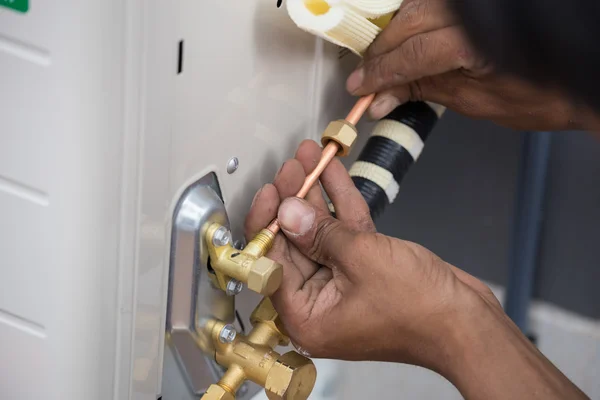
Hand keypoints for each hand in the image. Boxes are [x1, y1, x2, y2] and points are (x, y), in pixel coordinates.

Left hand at [245, 140, 588, 398]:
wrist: (468, 322)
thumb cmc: (417, 305)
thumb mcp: (361, 259)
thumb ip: (319, 233)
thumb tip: (286, 211)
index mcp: (304, 315)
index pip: (271, 261)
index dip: (268, 220)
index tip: (272, 188)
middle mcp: (316, 302)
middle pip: (295, 241)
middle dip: (293, 198)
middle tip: (295, 163)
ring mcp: (341, 283)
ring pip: (320, 232)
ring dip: (317, 194)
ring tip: (310, 156)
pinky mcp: (363, 269)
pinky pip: (345, 234)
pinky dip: (341, 205)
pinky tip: (334, 172)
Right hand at [345, 0, 585, 130]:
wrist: (573, 79)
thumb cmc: (535, 97)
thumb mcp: (473, 102)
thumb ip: (424, 91)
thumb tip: (382, 98)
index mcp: (475, 42)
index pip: (410, 53)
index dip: (380, 72)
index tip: (360, 87)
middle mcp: (474, 12)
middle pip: (407, 23)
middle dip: (381, 53)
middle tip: (364, 78)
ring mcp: (474, 4)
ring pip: (415, 6)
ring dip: (392, 32)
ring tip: (381, 59)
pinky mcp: (475, 5)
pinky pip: (430, 3)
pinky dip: (412, 17)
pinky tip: (403, 34)